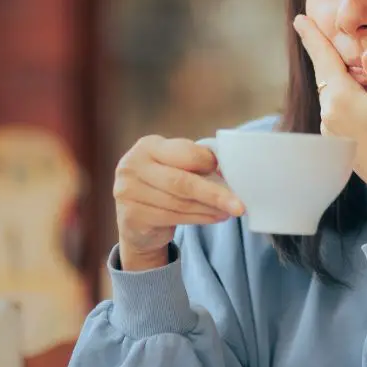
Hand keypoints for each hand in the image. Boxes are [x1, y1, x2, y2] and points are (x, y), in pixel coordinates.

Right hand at [113, 135, 243, 269]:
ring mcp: (126, 191)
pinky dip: (198, 218)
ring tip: (229, 211)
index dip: (208, 163)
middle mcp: (132, 165)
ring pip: (179, 202)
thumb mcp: (176, 166)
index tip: (228, 173)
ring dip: (209, 208)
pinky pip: (172, 217)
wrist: (137, 220)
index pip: (184, 153)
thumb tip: (230, 169)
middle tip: (240, 205)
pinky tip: (214, 217)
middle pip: (181, 181)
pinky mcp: (130, 215)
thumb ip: (196, 162)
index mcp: (148, 146)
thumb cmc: (164, 185)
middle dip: (215, 194)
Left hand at [294, 15, 366, 232]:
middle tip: (319, 32)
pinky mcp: (337, 140)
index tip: (299, 19)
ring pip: (332, 93)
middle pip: (326, 74)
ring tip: (359, 76)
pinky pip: (336, 109)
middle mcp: (329, 113)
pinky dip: (344, 98)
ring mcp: (331, 129)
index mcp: (343, 99)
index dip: (312, 36)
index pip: (324, 59)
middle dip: (326, 55)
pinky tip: (363, 102)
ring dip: (341, 80)